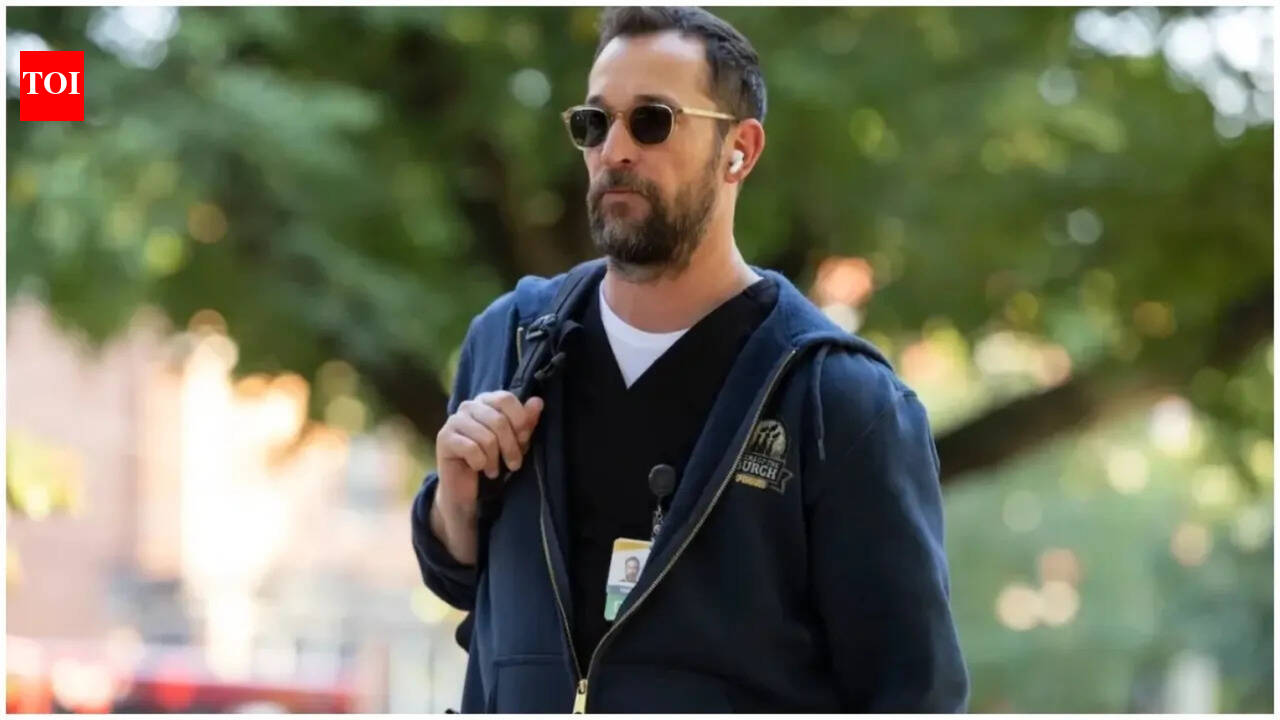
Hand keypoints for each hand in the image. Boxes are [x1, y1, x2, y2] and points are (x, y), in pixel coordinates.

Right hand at [434, 391, 545, 514]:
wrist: (465, 486)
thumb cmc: (493, 459)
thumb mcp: (515, 441)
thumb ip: (526, 422)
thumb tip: (538, 402)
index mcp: (486, 400)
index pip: (506, 399)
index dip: (520, 421)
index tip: (523, 441)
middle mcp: (468, 405)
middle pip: (498, 421)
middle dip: (511, 447)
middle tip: (513, 464)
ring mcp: (454, 420)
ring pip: (487, 437)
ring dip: (495, 459)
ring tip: (494, 469)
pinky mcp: (444, 438)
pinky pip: (472, 449)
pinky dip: (480, 463)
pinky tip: (479, 468)